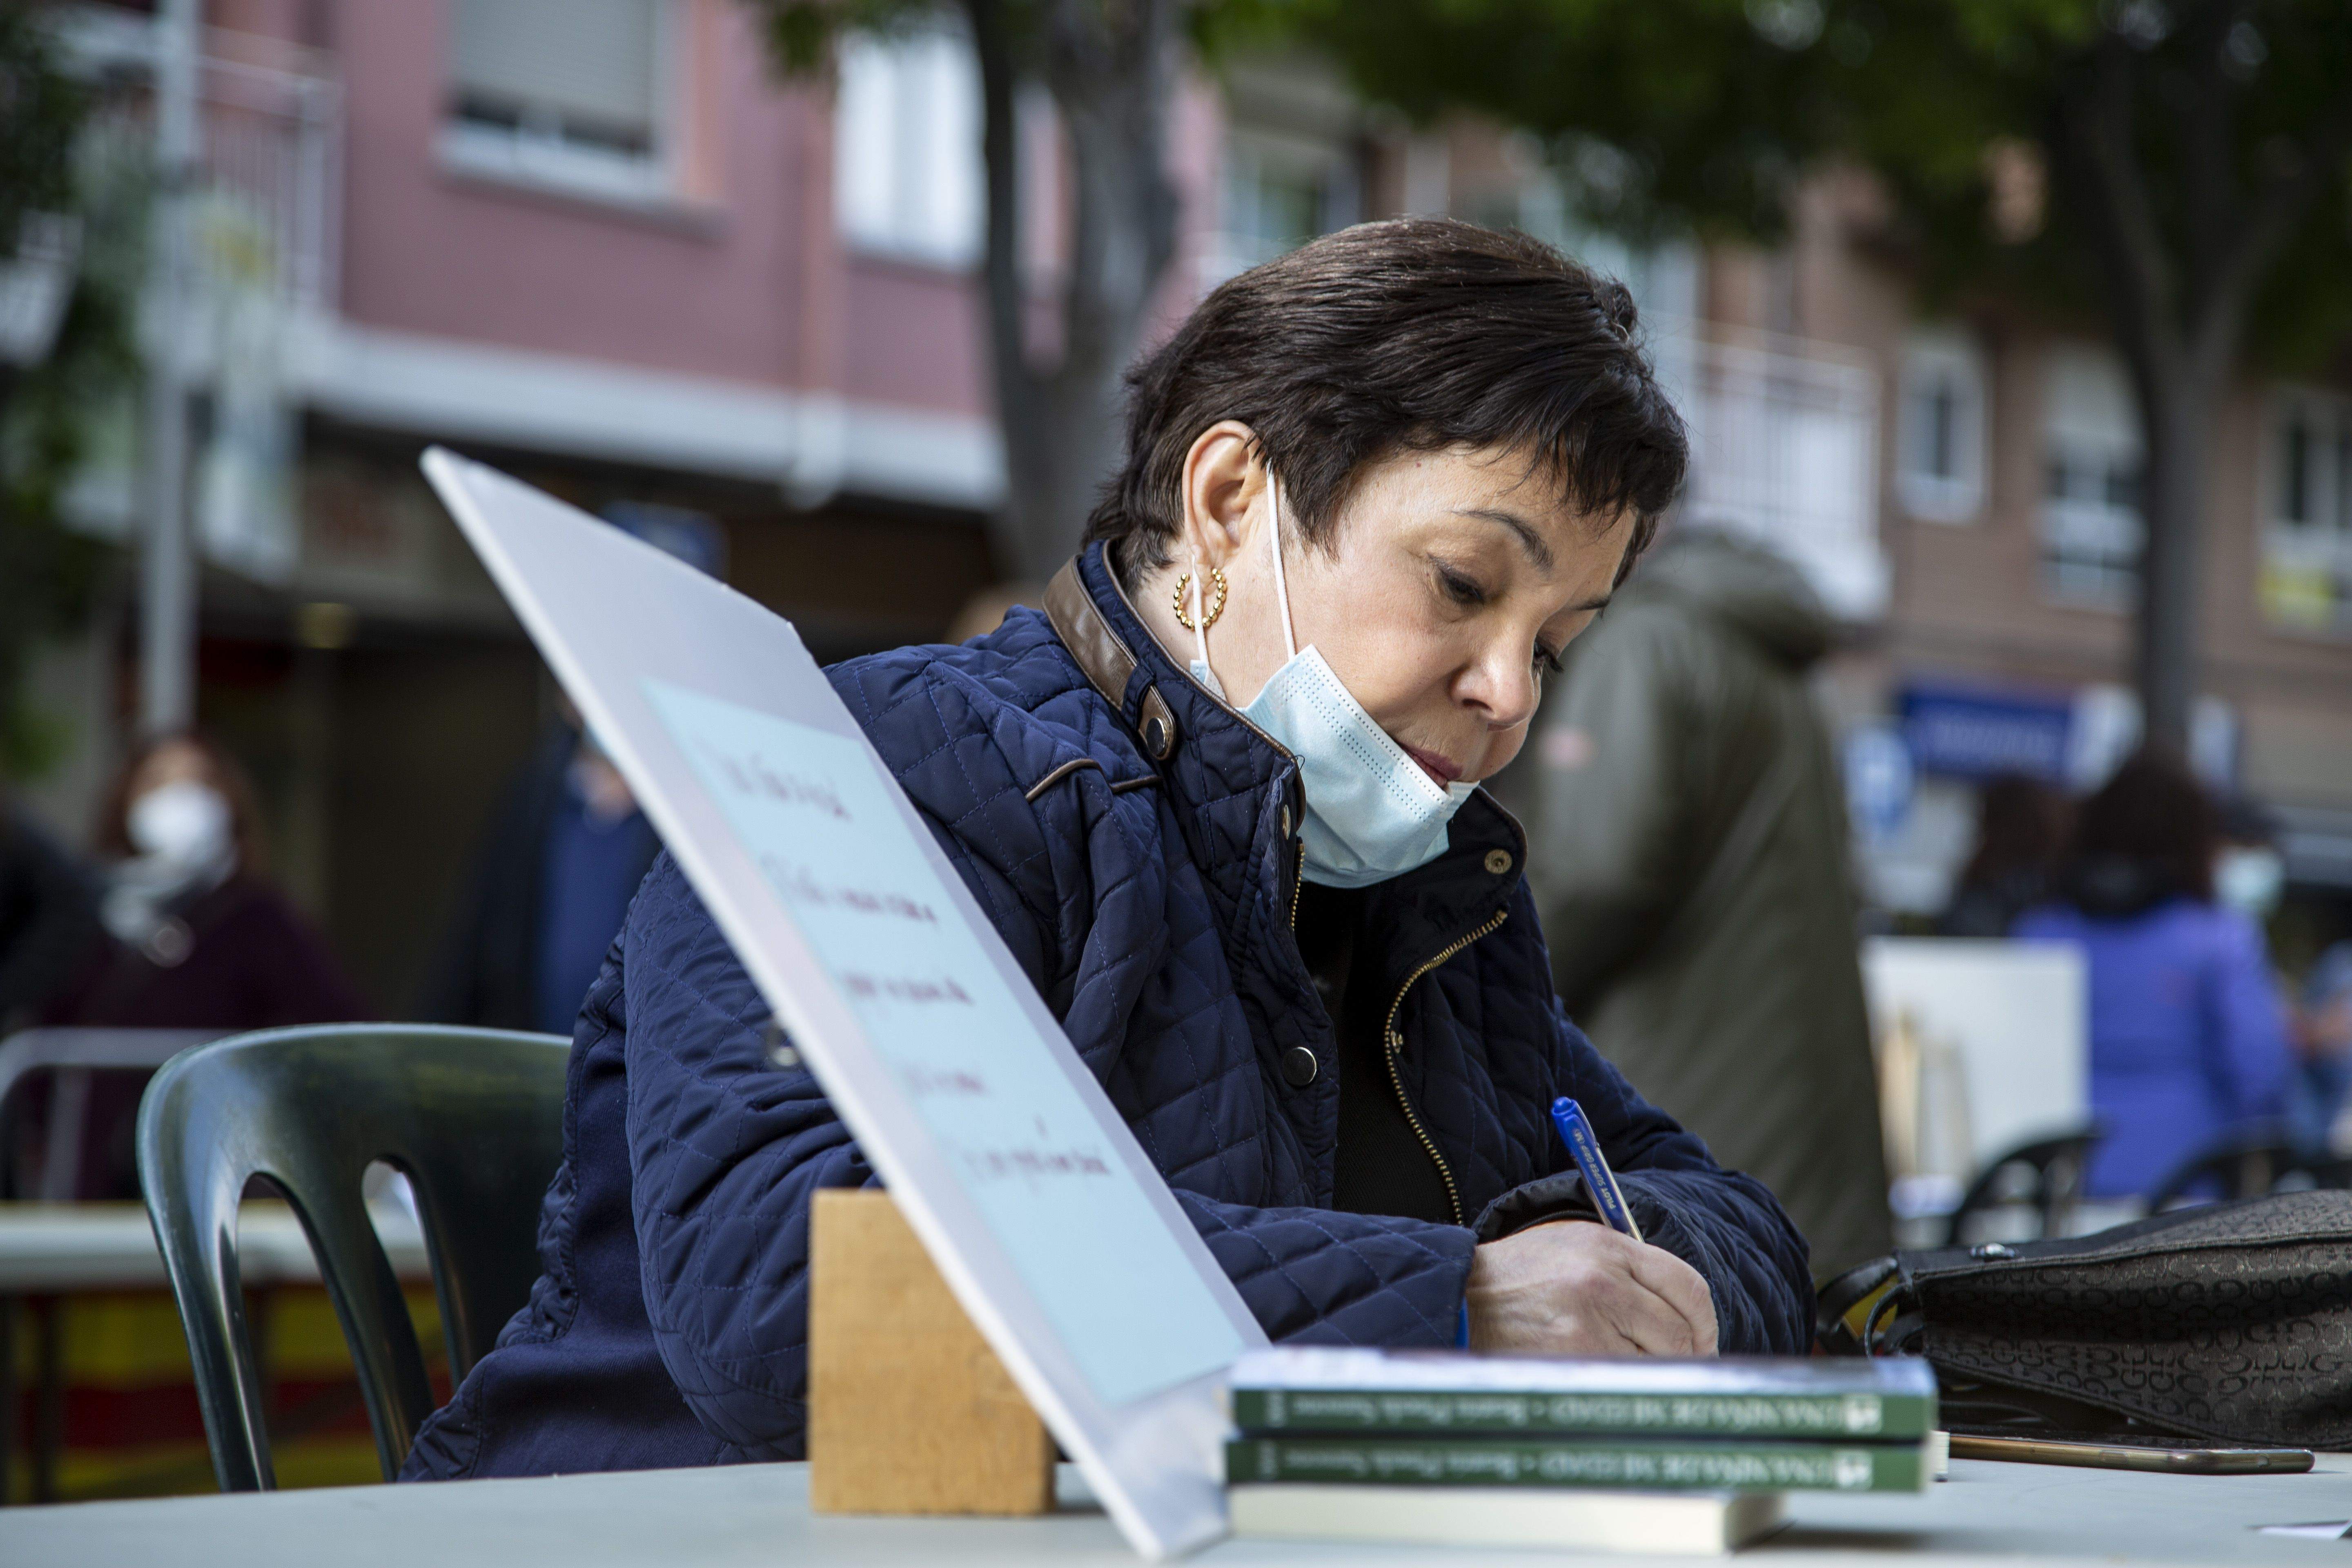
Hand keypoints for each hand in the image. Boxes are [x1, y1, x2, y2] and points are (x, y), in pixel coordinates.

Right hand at [1466, 1220, 1717, 1356]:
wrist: (1462, 1296)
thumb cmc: (1522, 1276)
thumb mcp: (1574, 1246)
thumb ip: (1629, 1268)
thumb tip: (1685, 1314)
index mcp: (1609, 1247)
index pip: (1688, 1287)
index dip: (1704, 1323)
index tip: (1701, 1340)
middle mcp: (1604, 1281)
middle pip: (1678, 1330)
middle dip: (1684, 1356)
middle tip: (1674, 1368)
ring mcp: (1588, 1322)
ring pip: (1654, 1362)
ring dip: (1647, 1372)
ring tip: (1623, 1369)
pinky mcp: (1572, 1356)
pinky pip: (1622, 1381)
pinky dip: (1621, 1386)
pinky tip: (1603, 1380)